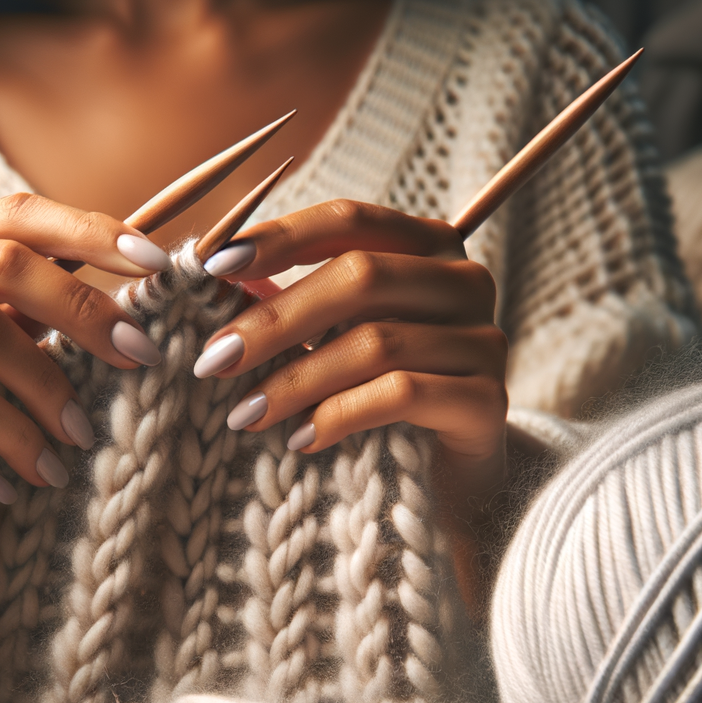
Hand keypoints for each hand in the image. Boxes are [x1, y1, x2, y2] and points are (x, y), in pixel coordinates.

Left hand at [194, 200, 506, 504]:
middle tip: (214, 360)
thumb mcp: (330, 341)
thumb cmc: (373, 400)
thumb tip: (213, 282)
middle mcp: (463, 282)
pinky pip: (402, 395)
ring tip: (244, 415)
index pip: (348, 221)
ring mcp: (484, 340)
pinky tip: (300, 440)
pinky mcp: (488, 401)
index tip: (215, 268)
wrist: (444, 481)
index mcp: (425, 248)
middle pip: (360, 277)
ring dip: (296, 380)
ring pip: (376, 343)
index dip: (280, 237)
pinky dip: (340, 416)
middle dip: (275, 320)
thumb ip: (287, 306)